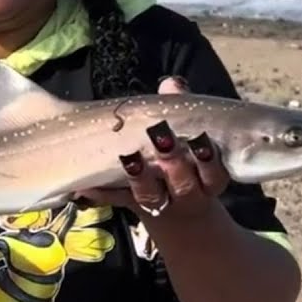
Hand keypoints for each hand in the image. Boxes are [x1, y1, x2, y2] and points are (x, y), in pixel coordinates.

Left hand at [75, 75, 229, 219]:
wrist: (181, 217)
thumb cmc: (188, 164)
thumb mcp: (192, 142)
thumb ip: (182, 109)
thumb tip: (172, 83)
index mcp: (209, 179)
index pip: (214, 172)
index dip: (208, 159)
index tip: (200, 139)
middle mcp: (188, 195)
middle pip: (183, 183)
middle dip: (173, 163)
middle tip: (161, 137)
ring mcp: (160, 204)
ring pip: (151, 195)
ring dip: (139, 176)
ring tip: (128, 157)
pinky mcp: (132, 206)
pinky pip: (117, 200)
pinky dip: (102, 193)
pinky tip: (87, 183)